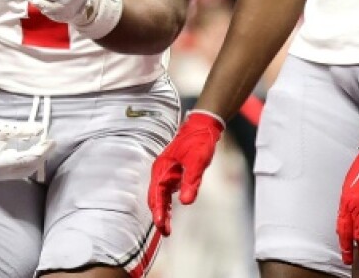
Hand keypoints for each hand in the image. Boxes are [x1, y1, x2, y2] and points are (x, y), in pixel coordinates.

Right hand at [0, 107, 53, 180]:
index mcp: (1, 162)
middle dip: (41, 156)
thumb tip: (42, 129)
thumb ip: (22, 130)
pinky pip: (17, 173)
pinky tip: (30, 154)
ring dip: (35, 161)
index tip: (52, 141)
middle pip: (29, 168)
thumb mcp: (2, 128)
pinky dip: (27, 164)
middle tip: (49, 144)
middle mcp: (1, 174)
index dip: (43, 150)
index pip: (29, 158)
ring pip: (24, 172)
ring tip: (42, 148)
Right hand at [148, 110, 223, 235]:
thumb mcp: (197, 162)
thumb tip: (185, 202)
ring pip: (160, 196)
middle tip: (165, 232)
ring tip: (167, 227)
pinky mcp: (172, 172)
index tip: (162, 226)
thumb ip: (191, 182)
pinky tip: (171, 212)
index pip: (157, 195)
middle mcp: (160, 171)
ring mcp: (165, 172)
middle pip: (155, 198)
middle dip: (159, 215)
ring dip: (162, 211)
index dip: (159, 212)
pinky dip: (166, 204)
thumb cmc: (198, 142)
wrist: (202, 126)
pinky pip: (165, 191)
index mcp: (162, 169)